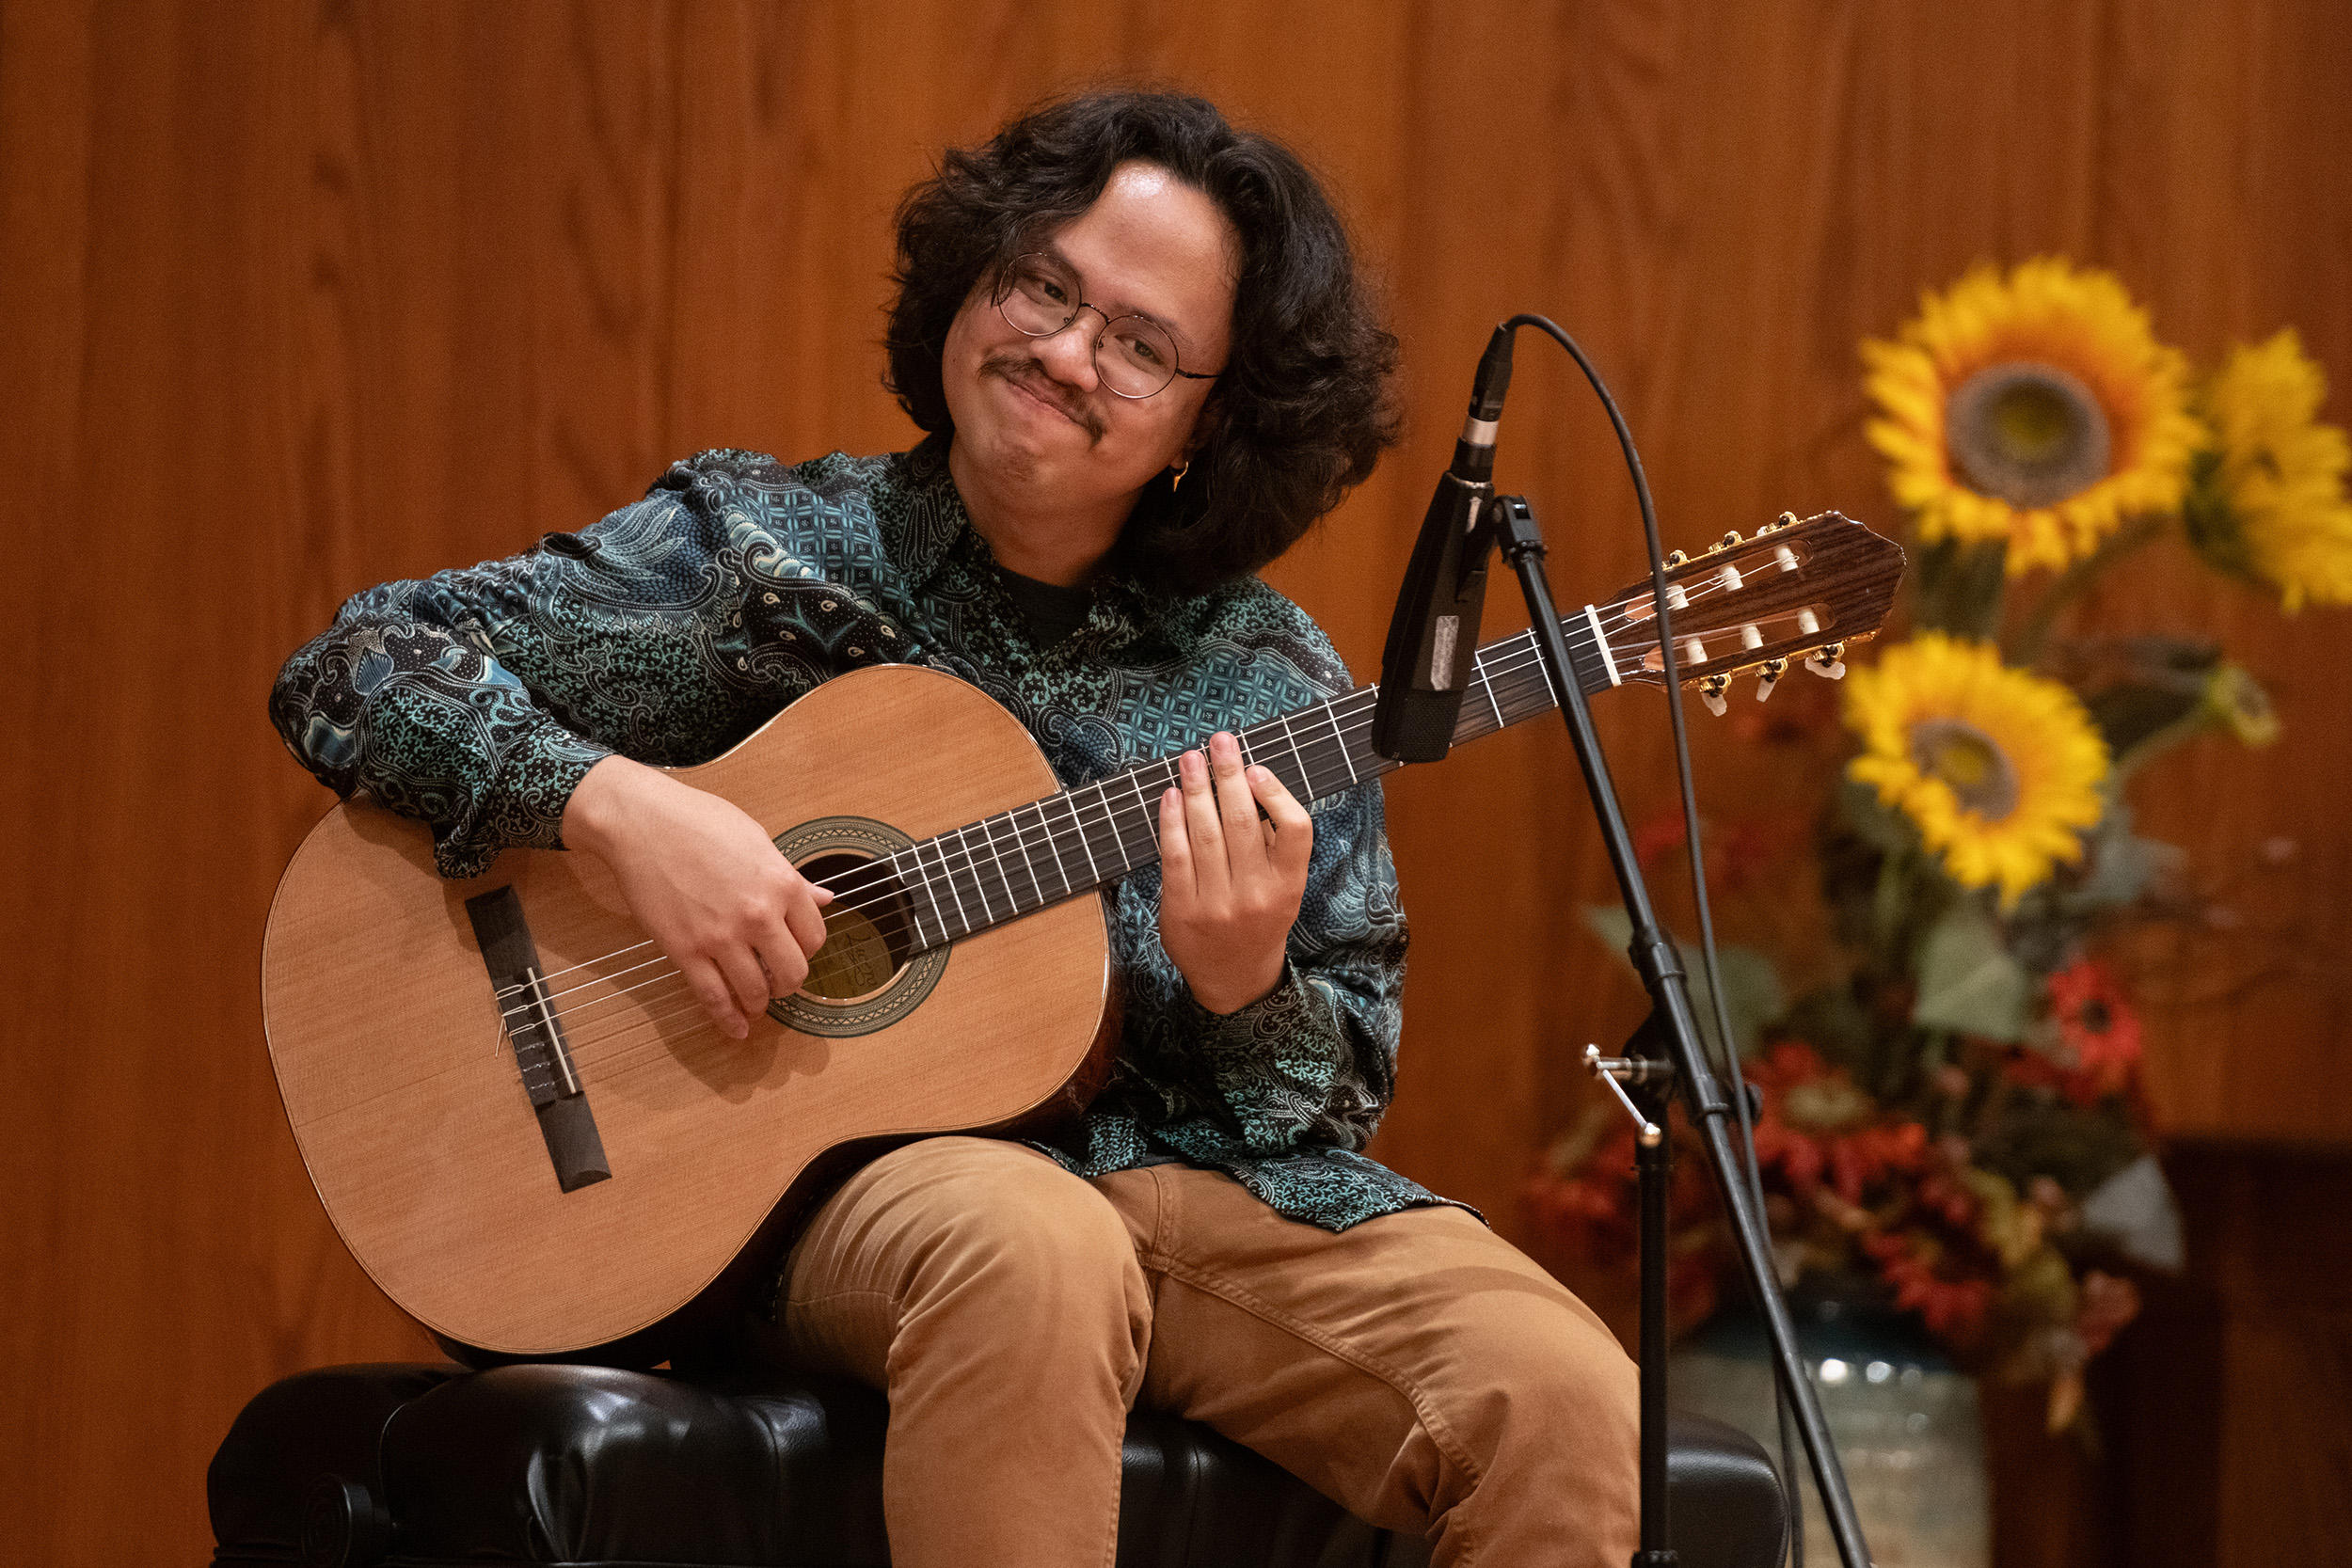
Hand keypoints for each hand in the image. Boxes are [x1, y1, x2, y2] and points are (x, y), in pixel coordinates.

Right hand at [561, 756, 831, 1037]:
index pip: (815, 936)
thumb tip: (823, 899)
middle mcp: (758, 915)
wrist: (641, 822)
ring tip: (756, 1002)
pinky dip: (727, 1019)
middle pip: (792, 971)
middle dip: (788, 983)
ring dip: (760, 1003)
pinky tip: (735, 1029)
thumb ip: (791, 877)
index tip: (796, 951)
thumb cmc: (697, 820)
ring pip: (756, 991)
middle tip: (779, 981)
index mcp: (782, 883)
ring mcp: (721, 936)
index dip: (807, 949)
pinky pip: (713, 997)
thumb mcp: (757, 840)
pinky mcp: (685, 950)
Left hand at [1157, 731, 1313, 1014]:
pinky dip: (1172, 821)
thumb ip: (1273, 845)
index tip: (1257, 768)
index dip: (1277, 794)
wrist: (1234, 976)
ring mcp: (1218, 904)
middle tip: (1220, 741)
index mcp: (1289, 884)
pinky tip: (1171, 796)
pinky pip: (1176, 856)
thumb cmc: (1259, 918)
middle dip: (1229, 775)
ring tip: (1191, 759)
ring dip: (1197, 789)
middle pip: (1243, 822)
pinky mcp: (1182, 911)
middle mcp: (1256, 894)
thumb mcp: (1283, 888)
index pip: (1295, 831)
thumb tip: (1249, 782)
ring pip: (1206, 834)